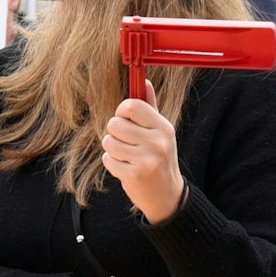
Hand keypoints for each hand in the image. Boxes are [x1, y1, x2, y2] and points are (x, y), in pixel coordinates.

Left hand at [102, 81, 185, 222]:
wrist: (167, 195)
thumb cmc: (160, 159)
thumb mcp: (160, 133)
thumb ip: (150, 107)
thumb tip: (144, 81)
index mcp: (163, 127)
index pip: (132, 106)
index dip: (122, 111)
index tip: (126, 120)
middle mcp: (158, 142)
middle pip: (115, 123)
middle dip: (114, 133)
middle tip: (127, 143)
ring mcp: (147, 159)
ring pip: (108, 141)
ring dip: (112, 150)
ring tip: (127, 157)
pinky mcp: (135, 175)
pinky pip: (108, 159)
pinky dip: (112, 164)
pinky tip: (126, 169)